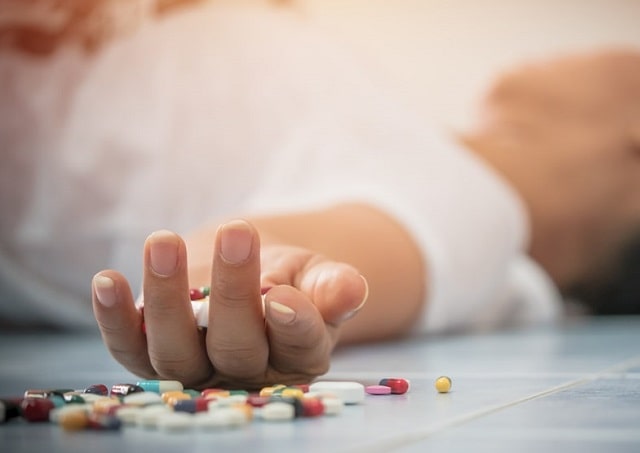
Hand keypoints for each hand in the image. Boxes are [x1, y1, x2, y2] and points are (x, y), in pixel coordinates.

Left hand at [91, 219, 367, 388]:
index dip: (293, 324)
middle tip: (237, 235)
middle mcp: (245, 372)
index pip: (300, 346)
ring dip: (166, 299)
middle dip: (233, 292)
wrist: (244, 272)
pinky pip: (129, 346)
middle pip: (236, 347)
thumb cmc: (290, 276)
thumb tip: (351, 289)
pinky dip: (114, 318)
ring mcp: (194, 369)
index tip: (283, 295)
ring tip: (164, 242)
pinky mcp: (151, 357)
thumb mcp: (319, 274)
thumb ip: (334, 284)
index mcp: (299, 356)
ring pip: (176, 352)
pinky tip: (107, 281)